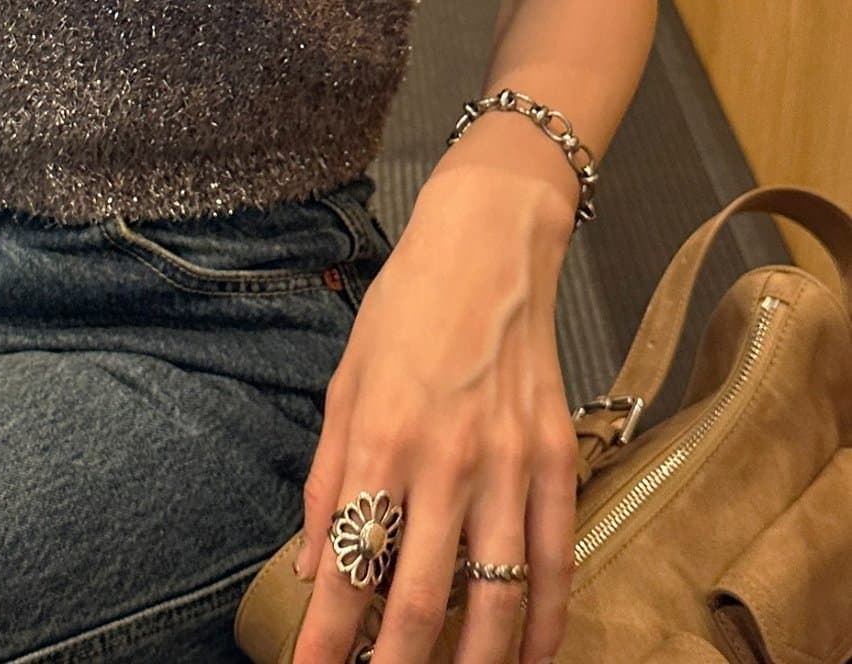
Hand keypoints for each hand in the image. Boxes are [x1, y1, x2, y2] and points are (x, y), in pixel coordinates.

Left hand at [290, 166, 578, 663]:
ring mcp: (508, 464)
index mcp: (382, 440)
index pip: (349, 565)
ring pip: (496, 601)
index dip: (326, 636)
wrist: (487, 246)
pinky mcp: (556, 459)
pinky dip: (544, 623)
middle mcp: (446, 462)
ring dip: (472, 663)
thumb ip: (330, 477)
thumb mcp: (346, 382)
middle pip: (419, 601)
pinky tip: (529, 658)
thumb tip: (312, 564)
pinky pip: (555, 562)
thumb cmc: (406, 308)